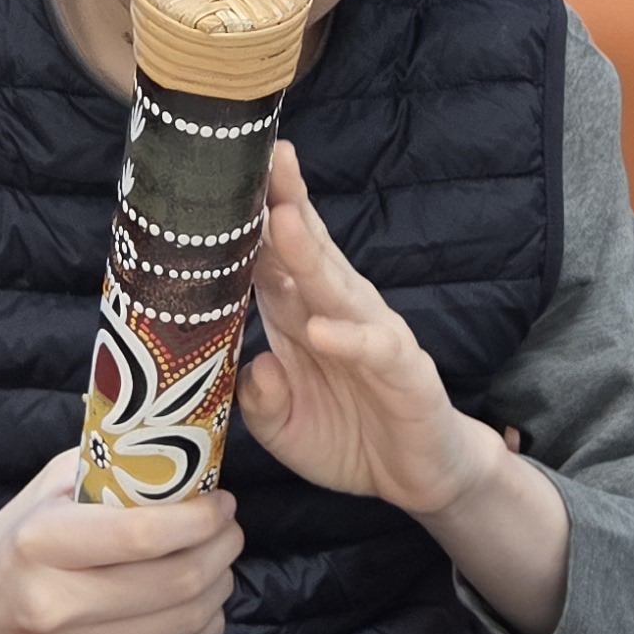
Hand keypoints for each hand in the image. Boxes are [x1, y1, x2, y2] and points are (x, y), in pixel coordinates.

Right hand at [0, 450, 238, 633]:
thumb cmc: (8, 551)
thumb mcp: (43, 495)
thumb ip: (108, 470)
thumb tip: (181, 455)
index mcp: (41, 544)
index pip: (144, 535)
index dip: (200, 519)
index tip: (220, 503)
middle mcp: (55, 605)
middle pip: (177, 581)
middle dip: (221, 549)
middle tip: (228, 529)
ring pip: (185, 622)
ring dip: (219, 586)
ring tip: (217, 563)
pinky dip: (202, 625)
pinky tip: (197, 603)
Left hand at [240, 143, 503, 516]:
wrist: (416, 476)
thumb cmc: (347, 437)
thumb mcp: (283, 428)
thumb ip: (259, 400)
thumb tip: (255, 368)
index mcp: (299, 315)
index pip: (269, 257)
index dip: (246, 221)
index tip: (217, 178)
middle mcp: (335, 313)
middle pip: (307, 250)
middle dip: (284, 203)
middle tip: (263, 157)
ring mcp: (372, 336)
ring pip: (338, 287)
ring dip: (311, 254)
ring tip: (283, 221)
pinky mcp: (405, 371)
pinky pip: (375, 349)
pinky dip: (349, 339)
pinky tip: (322, 330)